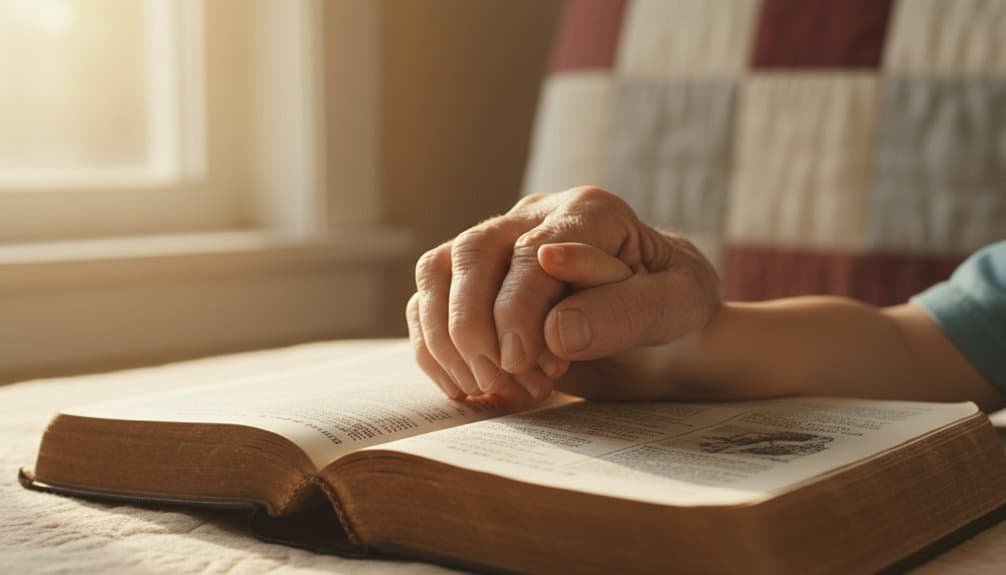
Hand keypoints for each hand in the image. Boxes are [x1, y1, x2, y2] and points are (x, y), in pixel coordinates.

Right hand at [406, 186, 720, 400]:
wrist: (664, 321)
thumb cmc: (673, 305)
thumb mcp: (677, 306)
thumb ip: (625, 312)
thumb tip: (556, 330)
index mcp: (590, 211)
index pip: (531, 252)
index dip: (517, 310)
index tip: (521, 363)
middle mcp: (535, 215)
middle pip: (471, 252)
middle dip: (472, 325)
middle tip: (497, 380)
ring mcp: (500, 241)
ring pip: (439, 270)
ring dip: (446, 336)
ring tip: (484, 387)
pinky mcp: (478, 278)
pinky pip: (428, 300)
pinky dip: (433, 346)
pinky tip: (466, 386)